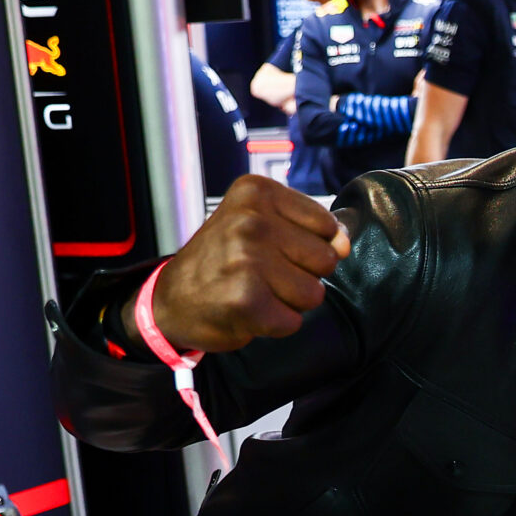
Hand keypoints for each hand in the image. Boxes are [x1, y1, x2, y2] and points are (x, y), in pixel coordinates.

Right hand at [123, 173, 349, 353]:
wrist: (171, 299)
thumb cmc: (224, 260)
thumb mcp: (264, 226)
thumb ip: (313, 230)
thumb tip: (344, 244)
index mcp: (256, 192)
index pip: (327, 226)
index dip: (308, 246)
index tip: (271, 248)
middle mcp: (250, 220)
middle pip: (326, 260)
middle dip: (302, 275)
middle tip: (262, 274)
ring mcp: (247, 260)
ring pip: (314, 293)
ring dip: (289, 301)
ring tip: (255, 291)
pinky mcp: (246, 300)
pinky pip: (293, 321)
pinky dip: (275, 324)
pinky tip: (247, 311)